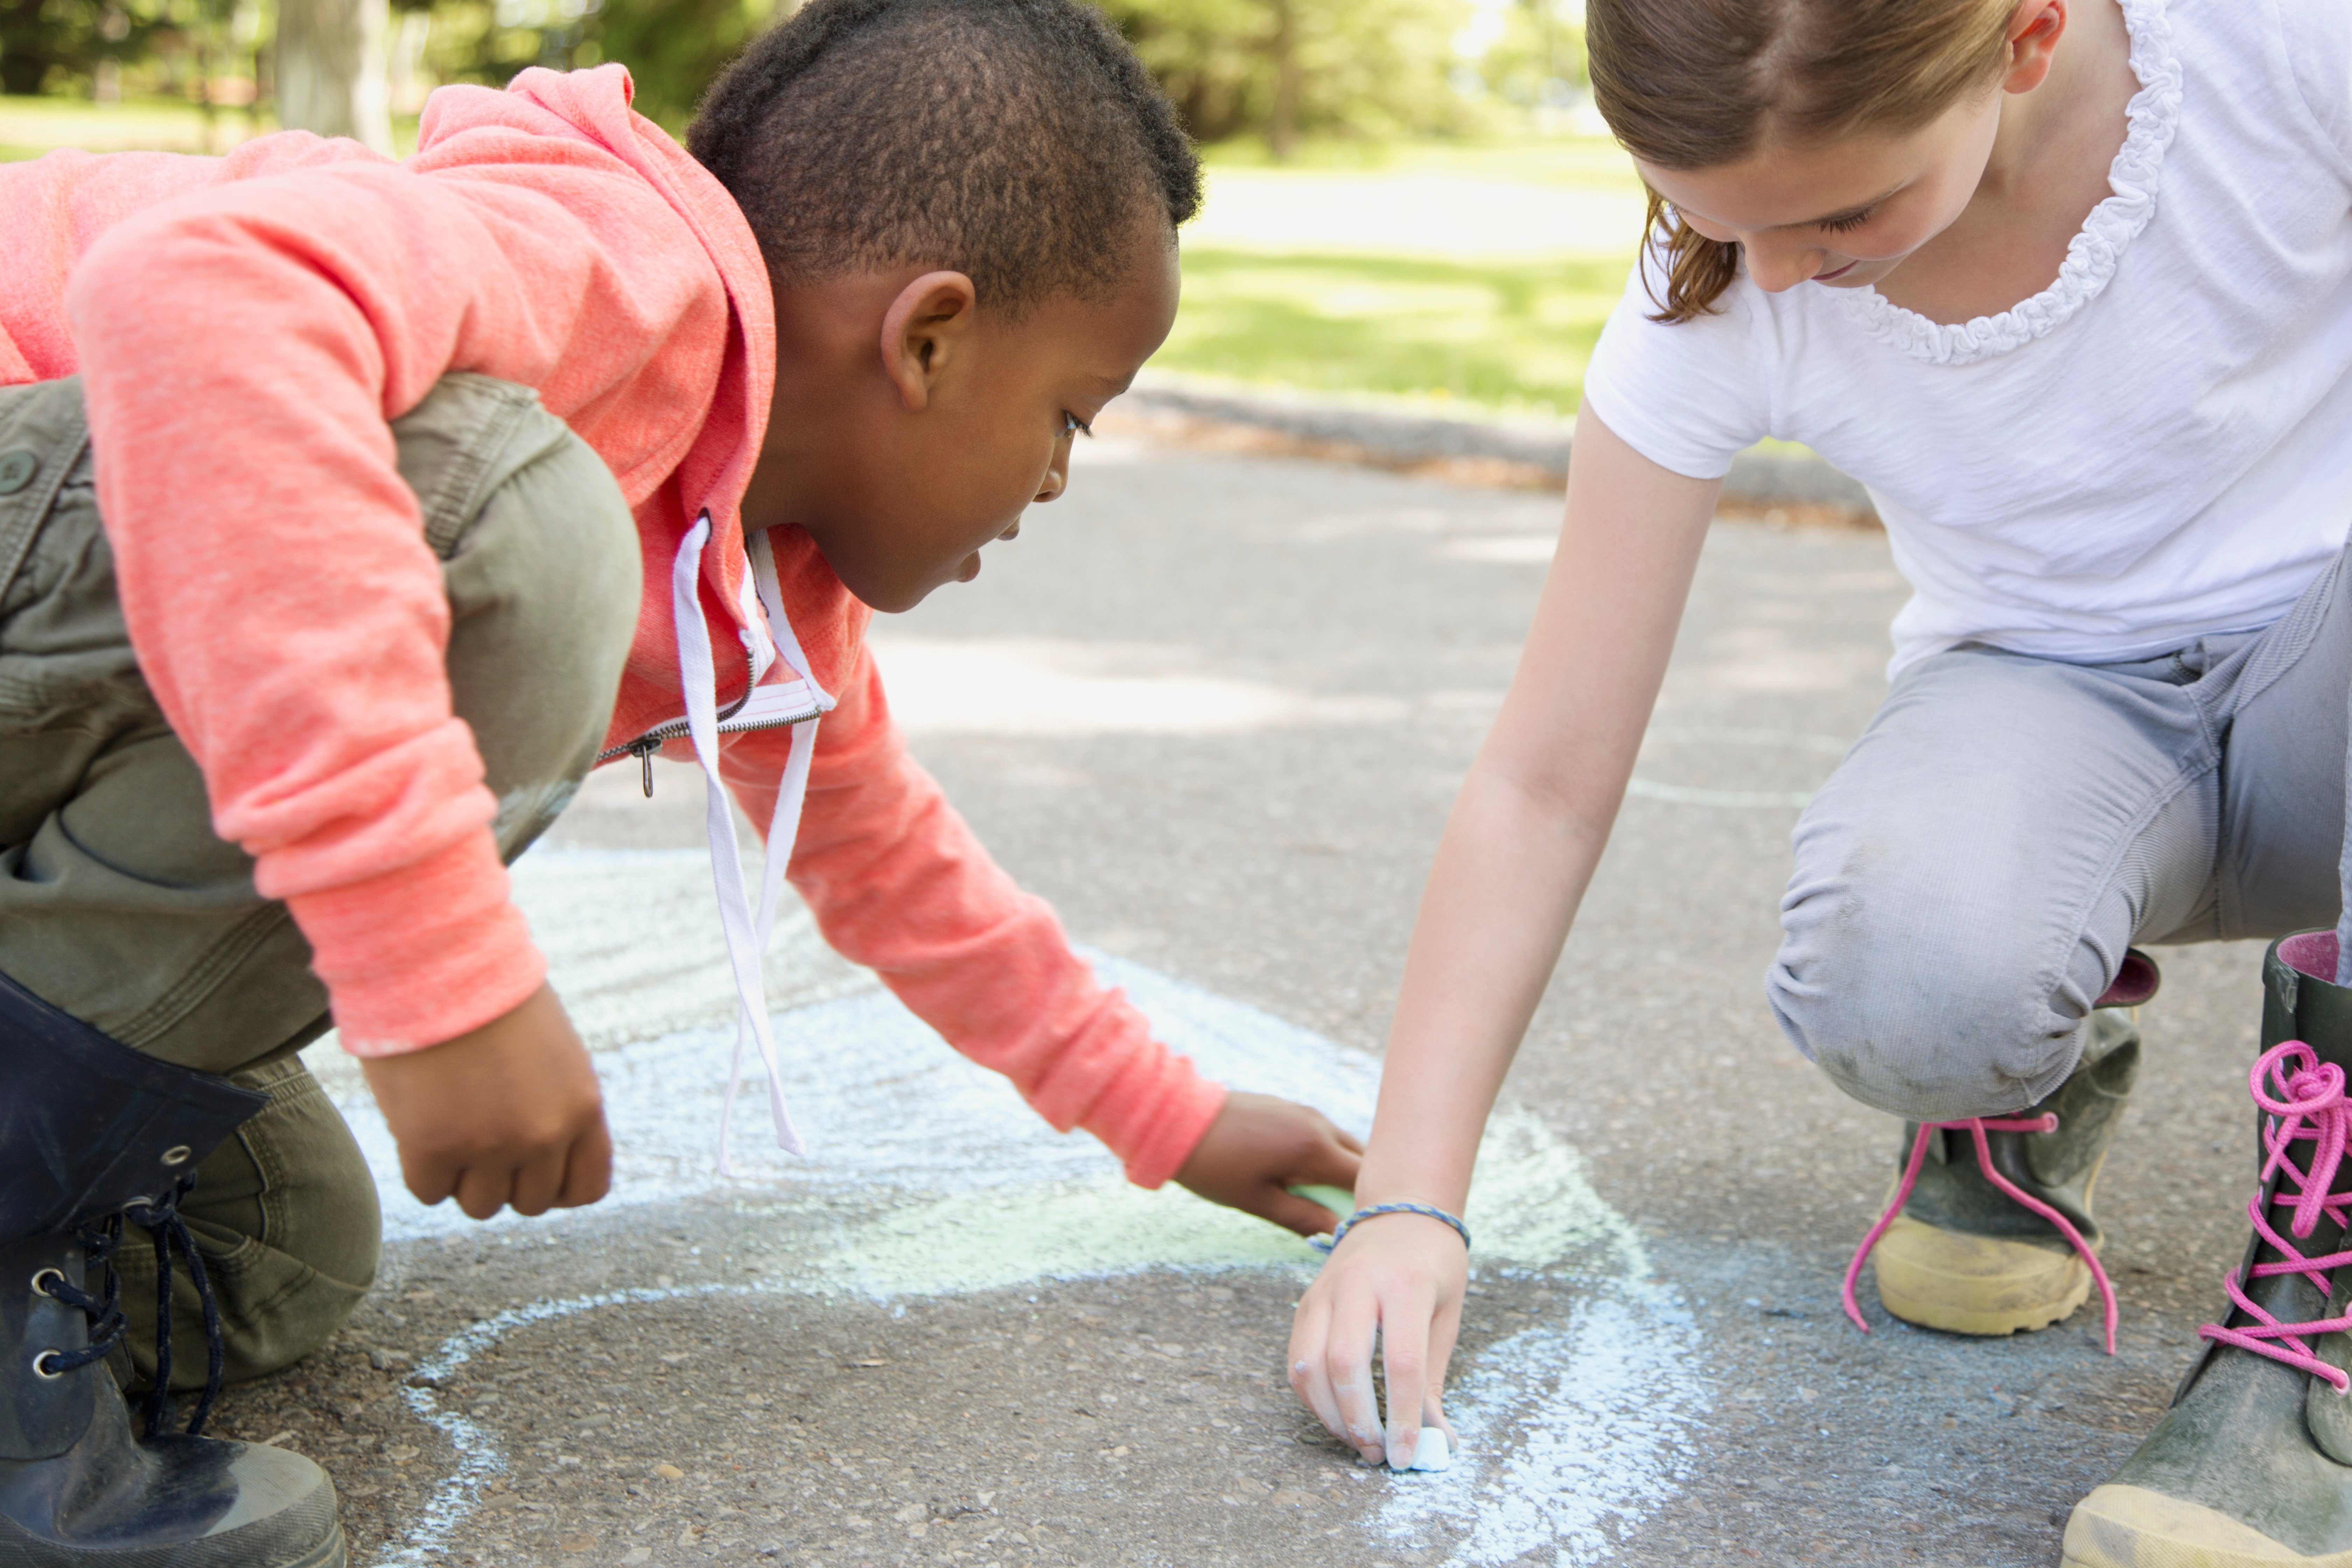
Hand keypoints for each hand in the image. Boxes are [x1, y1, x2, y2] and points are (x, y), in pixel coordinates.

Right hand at [359, 983, 611, 1219]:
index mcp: (583, 1107)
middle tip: (480, 1137)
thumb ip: (557, 1107)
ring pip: (480, 1206)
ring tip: (449, 1126)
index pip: (587, 1188)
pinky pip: (429, 1192)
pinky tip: (419, 1127)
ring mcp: (491, 1145)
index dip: (556, 1187)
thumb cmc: (492, 998)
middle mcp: (545, 1134)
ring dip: (463, 1178)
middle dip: (505, 1178)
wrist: (440, 961)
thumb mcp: (554, 1053)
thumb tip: (541, 1159)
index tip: (530, 1170)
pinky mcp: (433, 1147)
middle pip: (530, 1202)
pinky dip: (423, 1170)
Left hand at [1174, 1091, 1362, 1234]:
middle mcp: (1317, 1122)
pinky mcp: (1289, 1107)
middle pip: (1360, 1158)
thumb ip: (1303, 1218)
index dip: (1368, 1203)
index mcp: (1313, 1147)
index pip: (1363, 1178)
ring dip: (1339, 1170)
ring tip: (1318, 1196)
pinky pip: (1321, 1133)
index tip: (1359, 1225)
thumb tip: (1336, 1232)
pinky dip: (1323, 1155)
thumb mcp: (1258, 1201)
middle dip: (1357, 1186)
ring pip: (1341, 1144)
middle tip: (1341, 1213)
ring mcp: (1304, 1111)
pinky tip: (1300, 1174)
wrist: (1176, 1119)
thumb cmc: (1215, 1166)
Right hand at [1288, 1211, 1464, 1467]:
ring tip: (1358, 1441)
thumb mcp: (1446, 1316)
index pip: (1401, 1363)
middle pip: (1344, 1364)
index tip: (1406, 1457)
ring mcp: (1324, 1291)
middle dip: (1359, 1421)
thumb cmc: (1433, 1266)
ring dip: (1330, 1414)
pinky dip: (1311, 1396)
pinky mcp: (1306, 1302)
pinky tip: (1336, 1414)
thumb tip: (1435, 1441)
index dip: (1403, 1417)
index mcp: (1405, 1285)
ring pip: (1309, 1364)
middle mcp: (1358, 1284)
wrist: (1401, 1211)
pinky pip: (1297, 1358)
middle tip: (1378, 1454)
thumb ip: (1433, 1380)